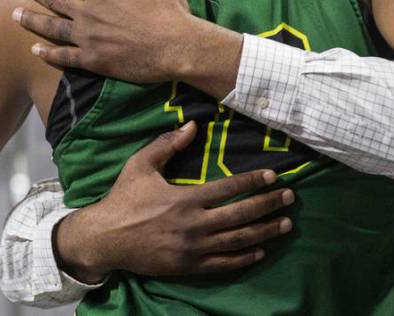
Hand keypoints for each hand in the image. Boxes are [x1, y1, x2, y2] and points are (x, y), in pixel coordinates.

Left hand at [13, 0, 243, 95]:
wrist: (178, 48)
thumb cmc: (171, 12)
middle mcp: (90, 14)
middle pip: (54, 0)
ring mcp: (89, 39)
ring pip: (52, 28)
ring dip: (32, 20)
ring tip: (15, 15)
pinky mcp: (94, 61)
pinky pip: (64, 57)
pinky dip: (48, 53)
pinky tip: (35, 50)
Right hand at [54, 122, 293, 281]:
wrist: (105, 239)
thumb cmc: (124, 199)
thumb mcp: (141, 166)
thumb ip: (167, 145)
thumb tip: (192, 126)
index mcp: (185, 199)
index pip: (228, 188)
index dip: (253, 182)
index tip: (273, 176)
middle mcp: (193, 225)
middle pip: (240, 215)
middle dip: (268, 205)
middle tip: (289, 198)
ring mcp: (193, 249)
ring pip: (238, 241)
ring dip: (265, 231)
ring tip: (285, 224)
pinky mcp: (189, 266)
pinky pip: (224, 264)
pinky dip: (245, 258)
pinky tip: (261, 250)